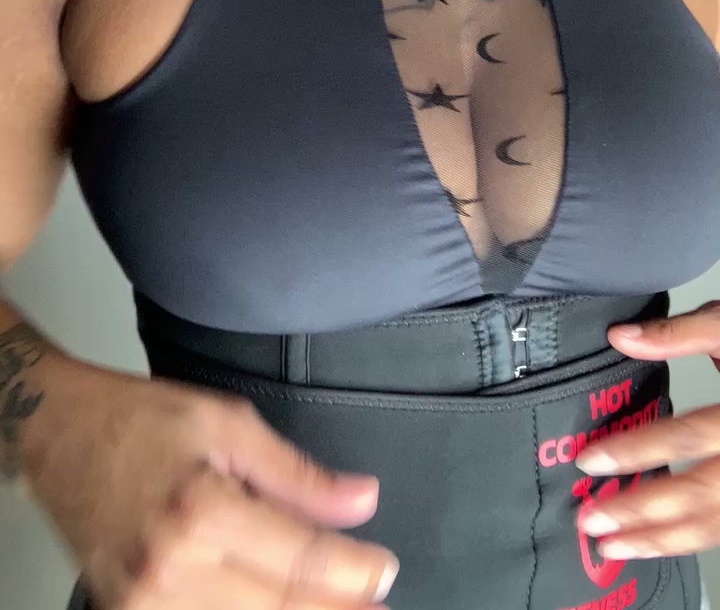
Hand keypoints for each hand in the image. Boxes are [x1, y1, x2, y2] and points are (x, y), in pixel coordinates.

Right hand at [22, 356, 399, 609]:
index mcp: (200, 513)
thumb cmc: (138, 418)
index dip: (352, 574)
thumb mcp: (226, 423)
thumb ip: (296, 473)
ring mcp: (144, 606)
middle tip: (375, 602)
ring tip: (337, 605)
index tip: (385, 572)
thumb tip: (362, 500)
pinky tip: (277, 603)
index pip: (298, 561)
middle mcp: (170, 572)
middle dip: (334, 608)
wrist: (58, 437)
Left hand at [573, 300, 719, 561]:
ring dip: (664, 540)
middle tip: (591, 520)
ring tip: (615, 545)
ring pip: (715, 524)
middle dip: (642, 511)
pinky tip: (659, 542)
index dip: (636, 452)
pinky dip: (692, 539)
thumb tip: (618, 336)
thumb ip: (678, 333)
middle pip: (699, 493)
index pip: (687, 437)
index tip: (589, 462)